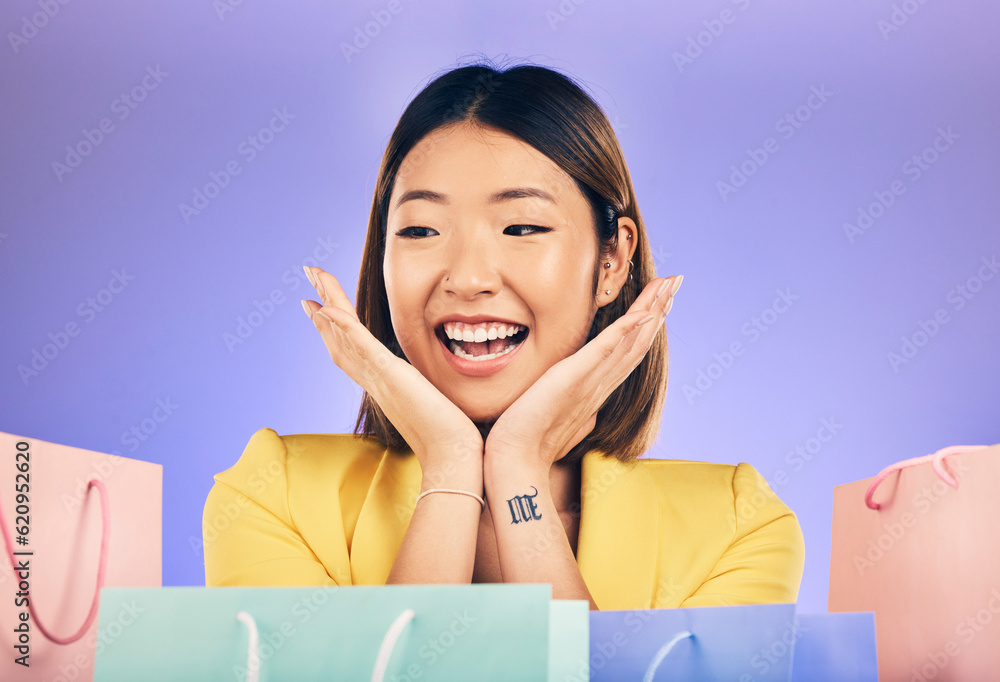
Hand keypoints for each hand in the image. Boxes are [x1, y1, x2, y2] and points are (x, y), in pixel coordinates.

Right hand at [300, 267, 482, 485]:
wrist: (451, 457)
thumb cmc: (447, 438)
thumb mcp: (429, 405)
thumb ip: (422, 394)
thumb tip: (431, 393)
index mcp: (382, 384)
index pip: (350, 349)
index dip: (331, 327)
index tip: (318, 305)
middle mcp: (373, 380)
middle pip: (338, 337)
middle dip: (322, 305)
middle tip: (308, 275)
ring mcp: (379, 378)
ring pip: (344, 335)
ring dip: (327, 303)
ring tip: (312, 276)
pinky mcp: (390, 376)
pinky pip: (362, 346)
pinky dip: (344, 326)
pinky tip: (327, 307)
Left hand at [484, 275, 680, 469]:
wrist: (515, 459)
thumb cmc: (530, 441)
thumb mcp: (558, 415)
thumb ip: (574, 406)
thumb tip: (582, 411)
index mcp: (596, 389)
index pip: (629, 351)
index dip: (647, 324)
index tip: (661, 300)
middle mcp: (600, 385)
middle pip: (639, 342)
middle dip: (659, 309)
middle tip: (676, 281)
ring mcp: (591, 383)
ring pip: (630, 342)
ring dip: (651, 311)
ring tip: (668, 285)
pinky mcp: (574, 379)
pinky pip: (605, 351)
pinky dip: (625, 331)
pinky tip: (642, 313)